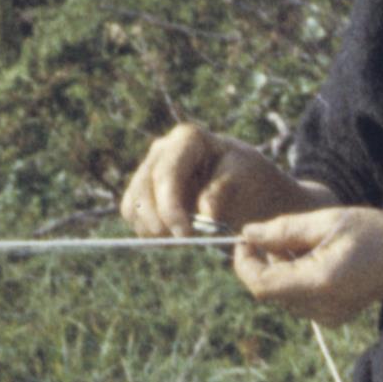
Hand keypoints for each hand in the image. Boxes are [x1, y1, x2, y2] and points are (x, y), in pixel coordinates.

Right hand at [119, 124, 301, 238]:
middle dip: (159, 222)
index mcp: (188, 139)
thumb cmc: (250, 180)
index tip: (184, 234)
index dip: (169, 207)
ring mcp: (150, 167)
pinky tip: (172, 235)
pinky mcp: (144, 189)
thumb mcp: (245, 180)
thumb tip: (205, 213)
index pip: (166, 174)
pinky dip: (147, 229)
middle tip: (182, 243)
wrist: (250, 187)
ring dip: (152, 228)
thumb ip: (222, 192)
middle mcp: (163, 148)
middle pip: (143, 190)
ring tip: (181, 239)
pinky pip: (132, 213)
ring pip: (133, 204)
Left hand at [228, 206, 382, 325]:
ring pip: (281, 295)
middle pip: (269, 291)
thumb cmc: (375, 233)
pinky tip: (315, 258)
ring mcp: (327, 317)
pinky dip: (295, 278)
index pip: (261, 285)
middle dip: (263, 262)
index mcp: (319, 283)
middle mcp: (321, 307)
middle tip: (276, 234)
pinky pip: (298, 299)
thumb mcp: (328, 220)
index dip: (244, 263)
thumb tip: (248, 233)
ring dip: (279, 268)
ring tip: (303, 243)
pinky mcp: (331, 317)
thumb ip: (283, 230)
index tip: (245, 239)